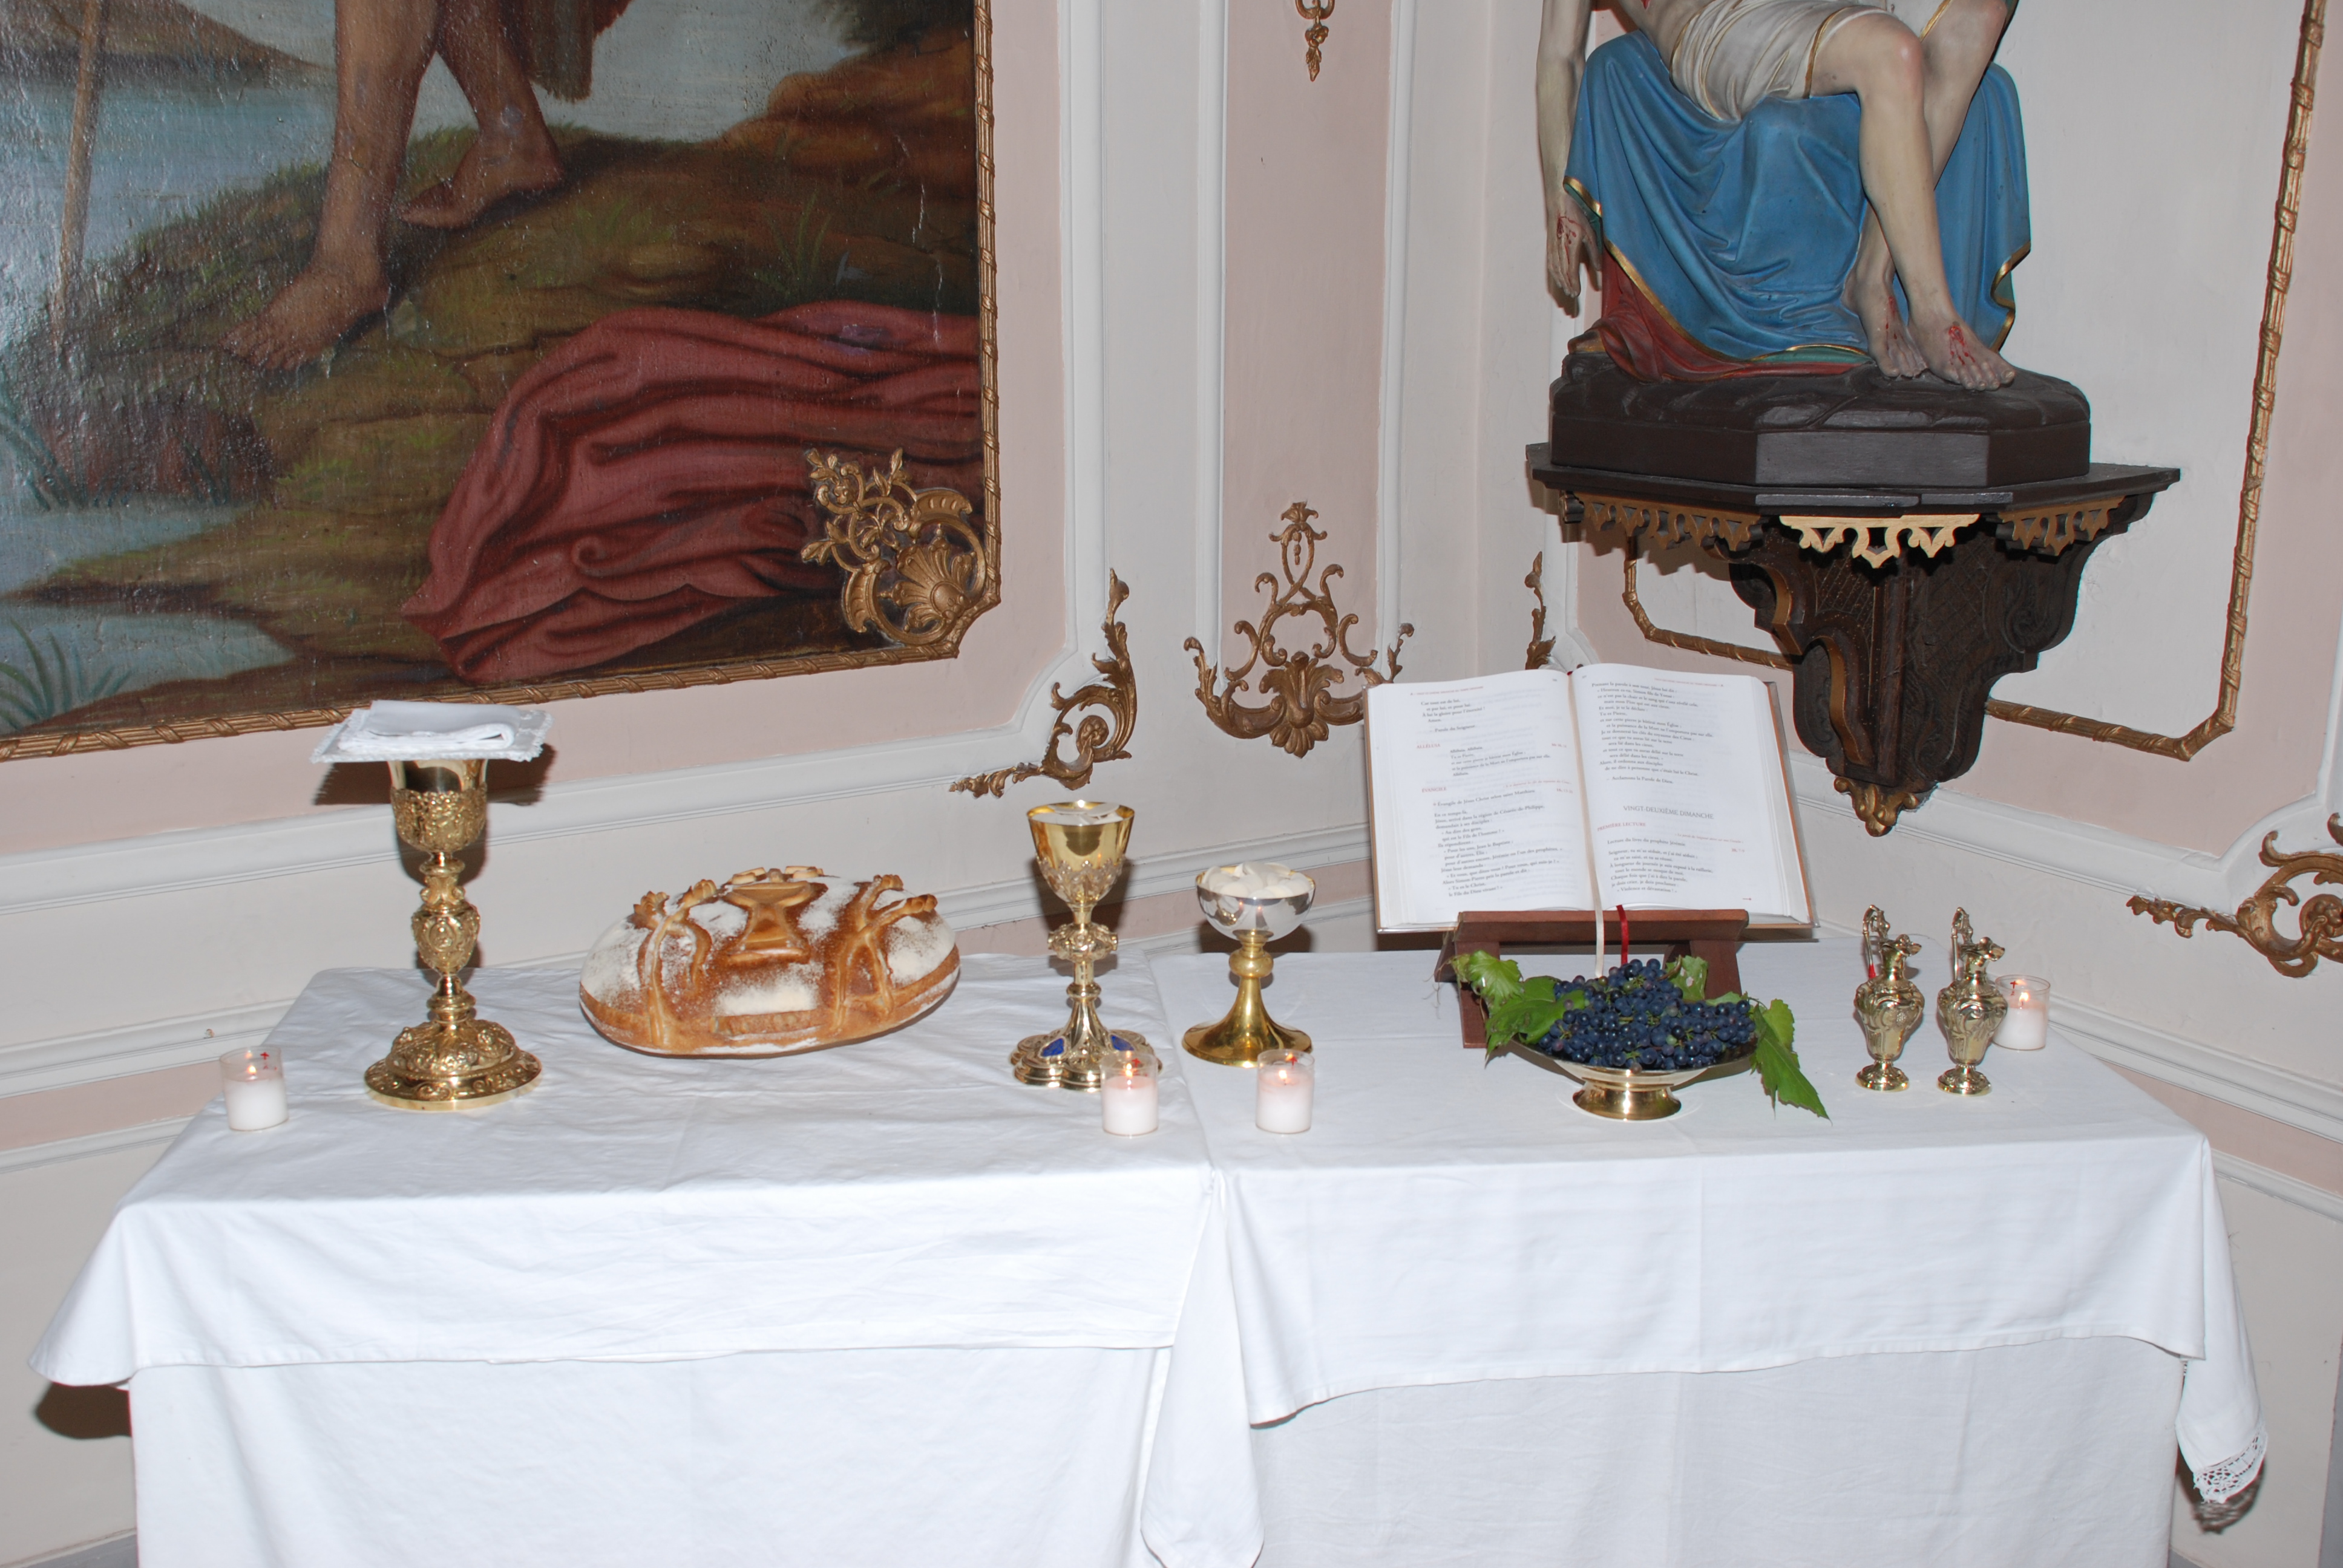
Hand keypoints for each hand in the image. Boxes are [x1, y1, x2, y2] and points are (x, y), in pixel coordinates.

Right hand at [1546, 201, 1600, 315]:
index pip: (1571, 270)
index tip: (1576, 293)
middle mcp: (1560, 248)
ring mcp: (1552, 247)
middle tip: (1572, 297)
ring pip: (1555, 270)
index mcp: (1571, 245)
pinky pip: (1550, 263)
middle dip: (1566, 286)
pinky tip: (1556, 279)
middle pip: (1562, 273)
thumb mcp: (1590, 232)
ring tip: (1565, 290)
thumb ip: (1594, 252)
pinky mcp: (1549, 245)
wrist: (1559, 201)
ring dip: (1560, 282)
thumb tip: (1598, 269)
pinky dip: (1553, 274)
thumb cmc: (1576, 215)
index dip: (1573, 283)